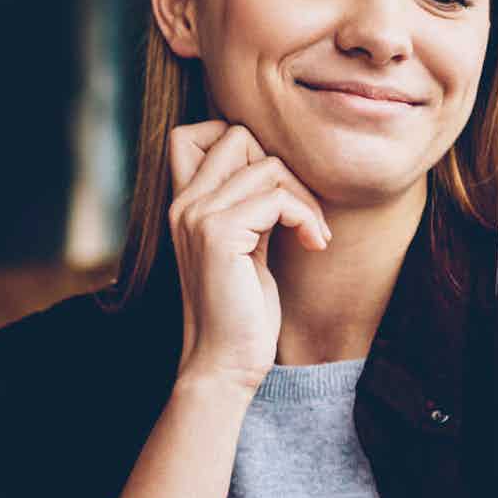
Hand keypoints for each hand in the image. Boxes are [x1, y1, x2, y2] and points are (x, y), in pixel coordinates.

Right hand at [166, 121, 331, 392]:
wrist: (223, 364)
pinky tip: (314, 244)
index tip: (273, 189)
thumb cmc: (241, 312)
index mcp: (184, 205)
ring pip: (266, 164)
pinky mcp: (219, 234)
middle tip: (301, 211)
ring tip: (312, 232)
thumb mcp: (244, 247)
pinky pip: (278, 198)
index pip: (193, 132)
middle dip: (283, 167)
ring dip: (304, 196)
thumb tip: (278, 167)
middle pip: (236, 135)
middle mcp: (183, 204)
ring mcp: (197, 216)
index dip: (241, 144)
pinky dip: (306, 217)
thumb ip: (248, 207)